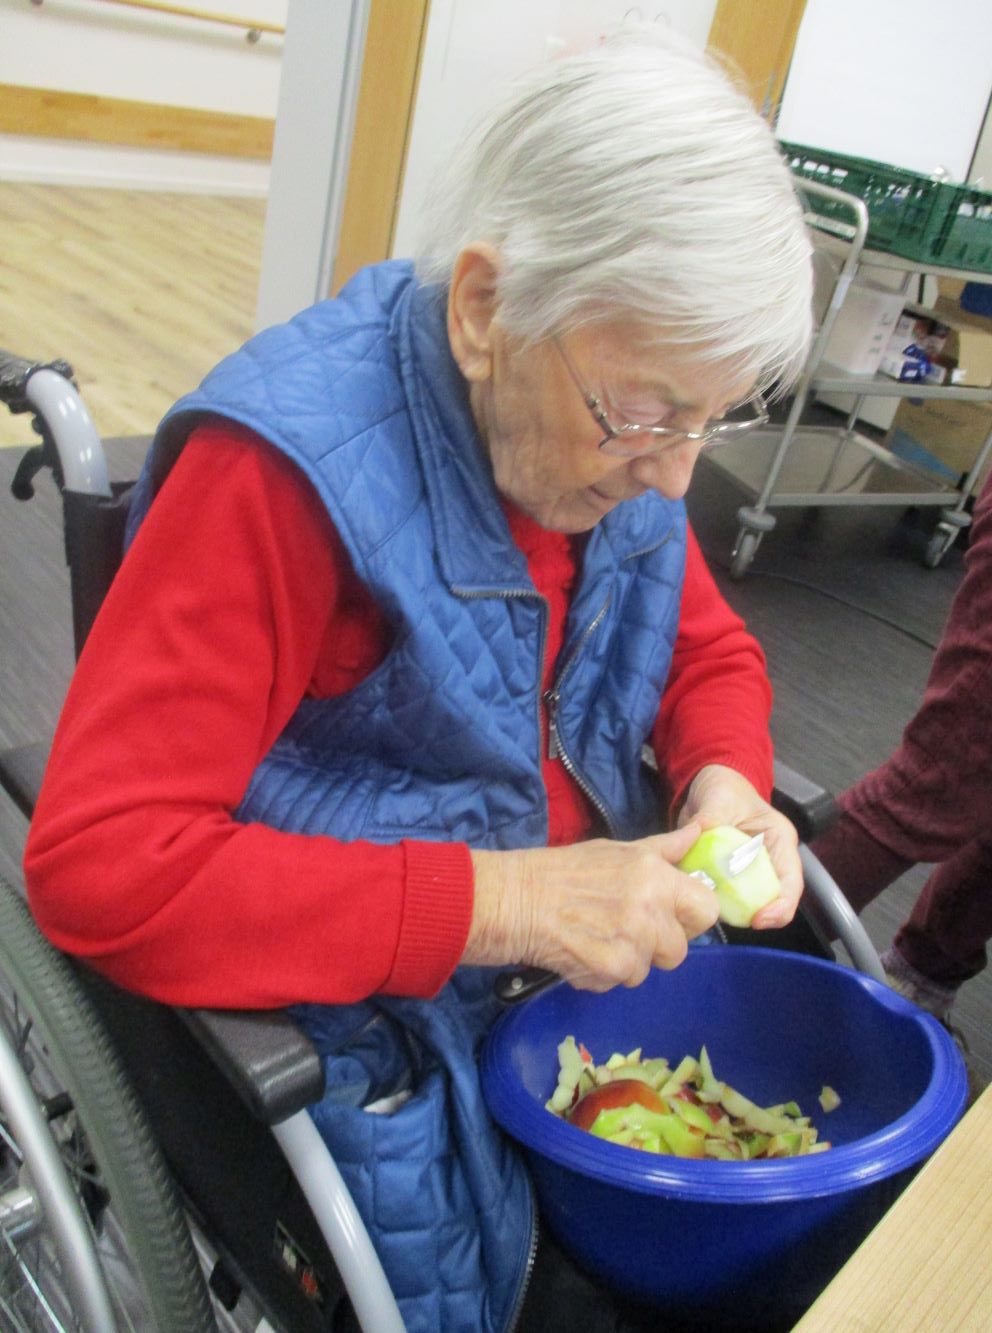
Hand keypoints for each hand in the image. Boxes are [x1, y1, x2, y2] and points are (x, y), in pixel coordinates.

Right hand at [465, 823, 719, 990]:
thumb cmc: (565, 870)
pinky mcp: (611, 970)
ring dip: (628, 961)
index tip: (674, 916)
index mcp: (656, 876)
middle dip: (658, 945)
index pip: (707, 910)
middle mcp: (651, 910)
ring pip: (649, 969)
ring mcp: (632, 943)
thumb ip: (664, 849)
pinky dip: (602, 973)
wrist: (516, 900)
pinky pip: (621, 981)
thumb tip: (698, 833)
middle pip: (680, 948)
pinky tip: (582, 950)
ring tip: (598, 938)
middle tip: (628, 930)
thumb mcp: (618, 850)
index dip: (692, 916)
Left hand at [676, 764, 802, 928]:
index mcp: (779, 842)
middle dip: (755, 915)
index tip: (759, 920)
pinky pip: (723, 896)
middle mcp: (768, 861)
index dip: (780, 906)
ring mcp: (747, 871)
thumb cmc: (725, 788)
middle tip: (729, 920)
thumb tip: (700, 830)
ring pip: (746, 903)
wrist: (708, 786)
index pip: (791, 882)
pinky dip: (712, 901)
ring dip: (730, 910)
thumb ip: (712, 815)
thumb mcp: (720, 797)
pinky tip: (697, 900)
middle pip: (771, 899)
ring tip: (710, 910)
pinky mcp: (727, 876)